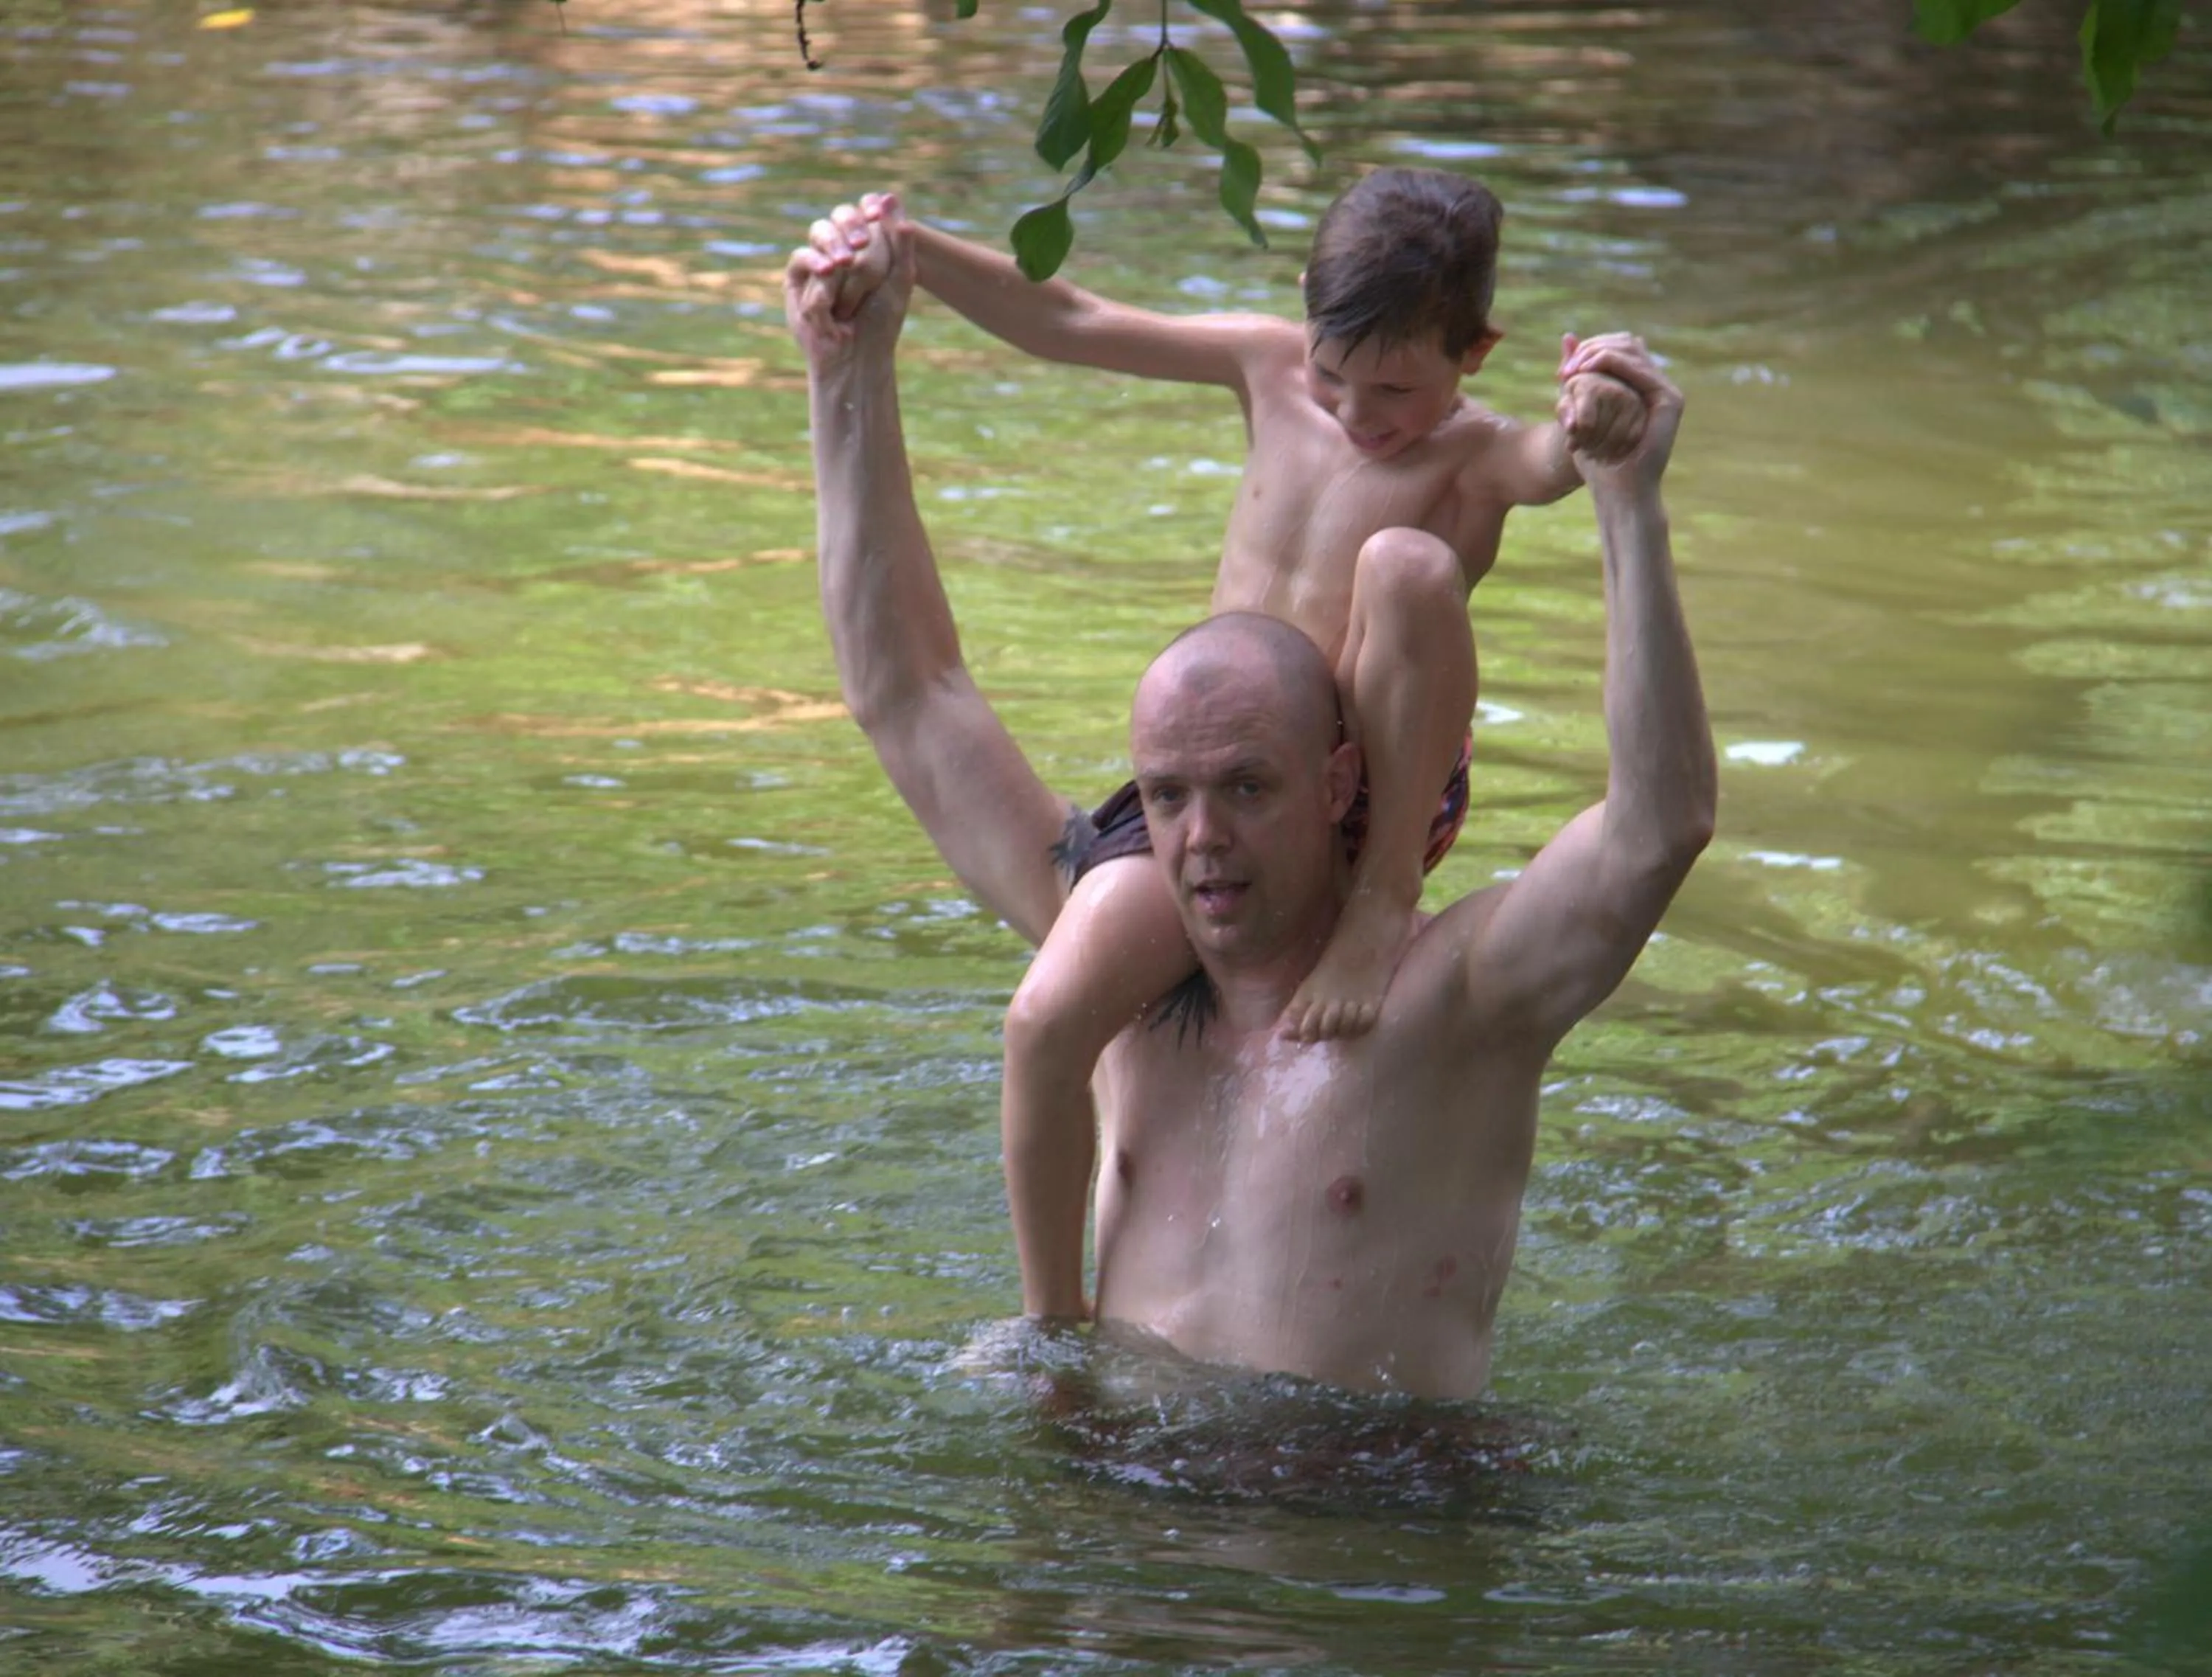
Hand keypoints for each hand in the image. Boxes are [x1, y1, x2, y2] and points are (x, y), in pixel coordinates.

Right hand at [783, 192, 914, 367]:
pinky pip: (802, 260)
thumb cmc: (882, 321)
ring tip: (846, 263)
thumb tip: (890, 196)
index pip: (863, 212)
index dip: (869, 208)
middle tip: (862, 242)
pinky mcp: (795, 281)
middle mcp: (840, 249)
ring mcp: (816, 262)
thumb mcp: (899, 278)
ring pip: (820, 233)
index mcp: (866, 246)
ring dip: (834, 245)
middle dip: (851, 224)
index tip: (878, 214)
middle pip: (839, 216)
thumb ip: (900, 240)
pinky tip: (829, 276)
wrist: (860, 355)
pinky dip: (818, 269)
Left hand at [1557, 331, 1682, 493]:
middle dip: (1592, 348)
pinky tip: (1588, 369)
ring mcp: (1665, 391)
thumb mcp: (1576, 407)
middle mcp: (1654, 384)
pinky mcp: (1670, 400)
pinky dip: (1612, 362)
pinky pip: (1640, 368)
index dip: (1590, 348)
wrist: (1616, 490)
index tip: (1563, 370)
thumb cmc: (1595, 458)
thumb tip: (1566, 335)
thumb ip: (1575, 373)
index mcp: (1637, 384)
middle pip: (1625, 342)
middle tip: (1565, 370)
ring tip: (1572, 370)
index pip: (1617, 345)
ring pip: (1631, 349)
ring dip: (1597, 353)